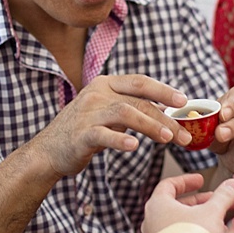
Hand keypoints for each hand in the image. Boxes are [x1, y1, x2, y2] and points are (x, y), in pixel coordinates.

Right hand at [30, 74, 190, 178]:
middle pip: (137, 101)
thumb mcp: (108, 113)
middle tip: (183, 135)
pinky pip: (103, 135)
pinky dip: (119, 140)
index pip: (140, 82)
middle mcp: (96, 94)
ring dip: (150, 125)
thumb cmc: (83, 132)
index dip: (163, 90)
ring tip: (167, 139)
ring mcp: (87, 113)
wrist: (49, 151)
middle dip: (164, 118)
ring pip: (125, 113)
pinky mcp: (80, 134)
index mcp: (105, 84)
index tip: (184, 102)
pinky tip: (133, 147)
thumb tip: (167, 112)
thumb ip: (132, 108)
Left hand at [141, 174, 233, 232]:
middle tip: (216, 199)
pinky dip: (196, 232)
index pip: (168, 185)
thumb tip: (233, 184)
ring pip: (179, 222)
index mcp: (157, 204)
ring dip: (200, 216)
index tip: (201, 180)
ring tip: (219, 216)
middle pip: (176, 204)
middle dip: (199, 201)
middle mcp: (152, 220)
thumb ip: (222, 196)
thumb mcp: (212, 212)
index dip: (186, 180)